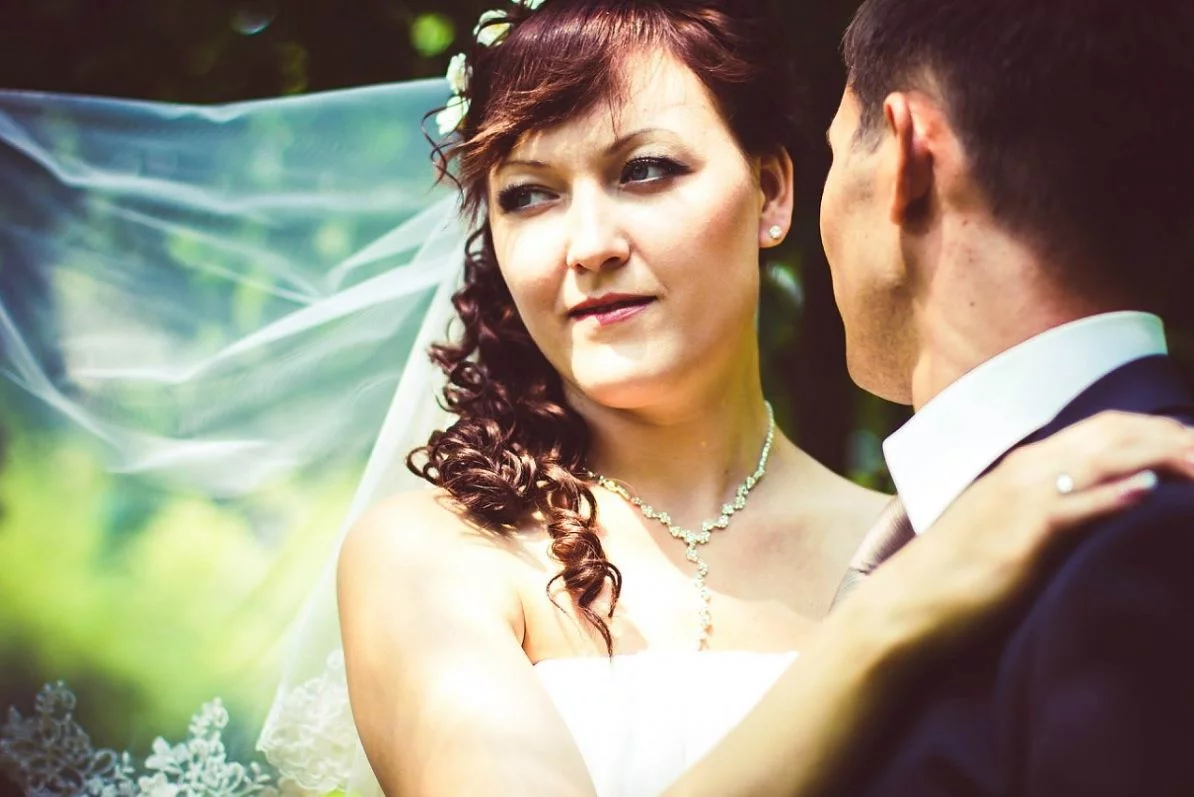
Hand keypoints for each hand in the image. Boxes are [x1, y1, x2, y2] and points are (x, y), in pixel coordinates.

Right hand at [848, 411, 1193, 661]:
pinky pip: (1074, 507)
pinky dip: (1113, 494)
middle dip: (1172, 436)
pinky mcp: (1022, 536)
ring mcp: (1022, 499)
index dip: (1157, 430)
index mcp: (1024, 466)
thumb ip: (1046, 507)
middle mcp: (1025, 470)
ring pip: (1102, 458)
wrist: (906, 607)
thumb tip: (1091, 506)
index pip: (1104, 428)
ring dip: (1161, 456)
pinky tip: (1147, 490)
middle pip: (1114, 434)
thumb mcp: (1005, 527)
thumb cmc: (955, 574)